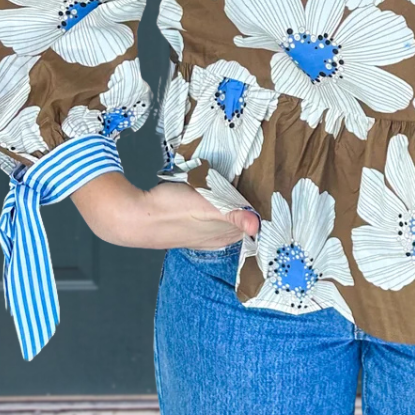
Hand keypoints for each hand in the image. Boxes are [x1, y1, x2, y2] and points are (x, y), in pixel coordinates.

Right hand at [70, 171, 259, 250]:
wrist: (134, 217)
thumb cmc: (170, 212)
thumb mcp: (205, 208)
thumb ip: (232, 214)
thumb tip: (258, 225)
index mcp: (225, 234)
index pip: (257, 225)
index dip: (268, 210)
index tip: (280, 191)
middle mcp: (218, 235)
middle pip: (246, 220)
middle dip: (258, 205)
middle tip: (270, 179)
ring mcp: (204, 229)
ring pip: (231, 215)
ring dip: (240, 202)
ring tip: (252, 180)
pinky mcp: (190, 220)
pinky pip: (215, 211)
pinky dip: (222, 201)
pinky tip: (221, 189)